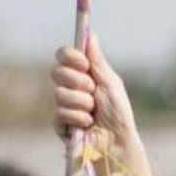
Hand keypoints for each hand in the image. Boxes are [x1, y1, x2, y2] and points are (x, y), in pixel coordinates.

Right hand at [51, 36, 164, 175]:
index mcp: (83, 75)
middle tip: (92, 90)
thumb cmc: (118, 113)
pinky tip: (87, 124)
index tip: (84, 65)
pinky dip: (77, 117)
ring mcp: (63, 105)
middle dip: (77, 81)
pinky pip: (59, 113)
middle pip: (57, 71)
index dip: (70, 57)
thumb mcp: (111, 83)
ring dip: (81, 103)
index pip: (63, 56)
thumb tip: (91, 35)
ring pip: (59, 94)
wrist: (117, 140)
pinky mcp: (60, 124)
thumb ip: (98, 60)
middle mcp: (71, 87)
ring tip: (94, 112)